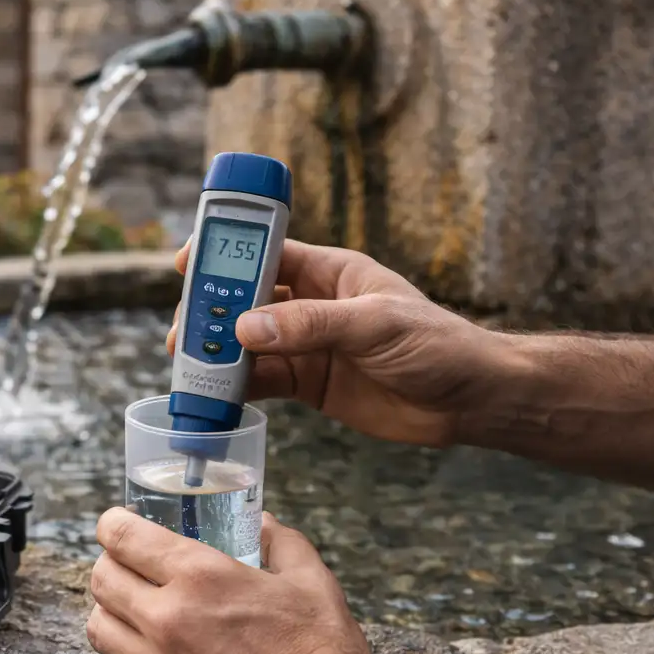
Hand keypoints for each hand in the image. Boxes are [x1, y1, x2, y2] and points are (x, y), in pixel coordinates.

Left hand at [85, 507, 375, 653]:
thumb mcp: (311, 581)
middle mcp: (166, 622)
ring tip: (133, 609)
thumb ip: (281, 543)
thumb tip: (263, 523)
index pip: (123, 538)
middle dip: (110, 564)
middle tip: (128, 565)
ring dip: (111, 611)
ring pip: (100, 629)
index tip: (116, 525)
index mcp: (200, 578)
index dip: (113, 525)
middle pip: (101, 580)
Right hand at [167, 239, 506, 447]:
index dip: (225, 254)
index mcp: (329, 272)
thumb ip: (310, 325)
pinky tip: (213, 395)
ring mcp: (307, 345)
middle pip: (244, 299)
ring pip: (246, 343)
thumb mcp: (375, 325)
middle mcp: (310, 304)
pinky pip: (261, 380)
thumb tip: (247, 328)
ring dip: (216, 352)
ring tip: (188, 365)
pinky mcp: (308, 383)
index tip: (187, 262)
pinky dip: (234, 387)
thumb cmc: (437, 344)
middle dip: (210, 311)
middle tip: (184, 331)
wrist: (470, 401)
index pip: (266, 252)